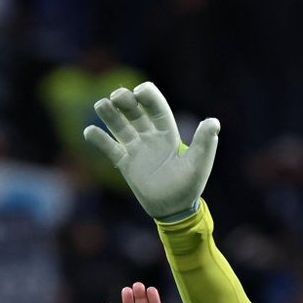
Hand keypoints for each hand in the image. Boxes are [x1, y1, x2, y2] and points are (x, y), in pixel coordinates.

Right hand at [84, 82, 219, 221]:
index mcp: (168, 133)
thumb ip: (205, 142)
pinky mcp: (125, 165)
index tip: (138, 92)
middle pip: (134, 112)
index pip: (156, 107)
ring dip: (109, 114)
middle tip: (116, 97)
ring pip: (119, 126)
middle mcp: (150, 137)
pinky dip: (98, 140)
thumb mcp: (199, 163)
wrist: (174, 210)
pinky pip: (110, 149)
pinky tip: (89, 132)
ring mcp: (136, 150)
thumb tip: (214, 122)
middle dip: (125, 100)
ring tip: (101, 105)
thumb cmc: (189, 186)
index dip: (148, 96)